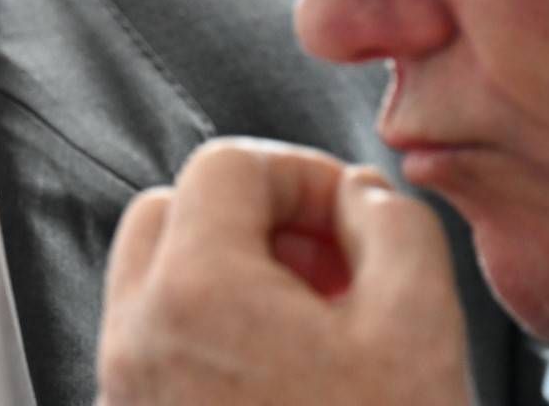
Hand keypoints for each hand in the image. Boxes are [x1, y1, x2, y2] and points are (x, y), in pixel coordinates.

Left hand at [96, 138, 471, 405]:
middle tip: (331, 266)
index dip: (302, 174)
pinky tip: (292, 380)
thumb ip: (395, 227)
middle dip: (256, 219)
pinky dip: (213, 335)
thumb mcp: (421, 328)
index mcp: (195, 291)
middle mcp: (137, 338)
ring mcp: (127, 394)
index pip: (225, 165)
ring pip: (158, 282)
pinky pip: (158, 349)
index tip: (352, 214)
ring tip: (320, 330)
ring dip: (233, 276)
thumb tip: (366, 199)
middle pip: (171, 212)